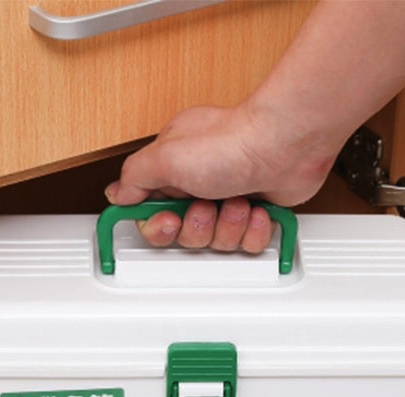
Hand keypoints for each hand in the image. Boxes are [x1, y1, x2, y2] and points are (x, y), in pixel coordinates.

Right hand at [104, 102, 340, 251]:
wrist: (286, 145)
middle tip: (206, 206)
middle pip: (185, 234)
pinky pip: (246, 244)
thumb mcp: (165, 156)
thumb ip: (134, 178)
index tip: (167, 222)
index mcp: (173, 170)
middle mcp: (199, 186)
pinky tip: (256, 209)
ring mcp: (228, 200)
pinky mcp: (255, 215)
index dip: (157, 226)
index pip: (151, 213)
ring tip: (237, 200)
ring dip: (228, 225)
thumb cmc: (232, 143)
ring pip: (216, 242)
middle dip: (198, 226)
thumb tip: (118, 194)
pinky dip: (252, 230)